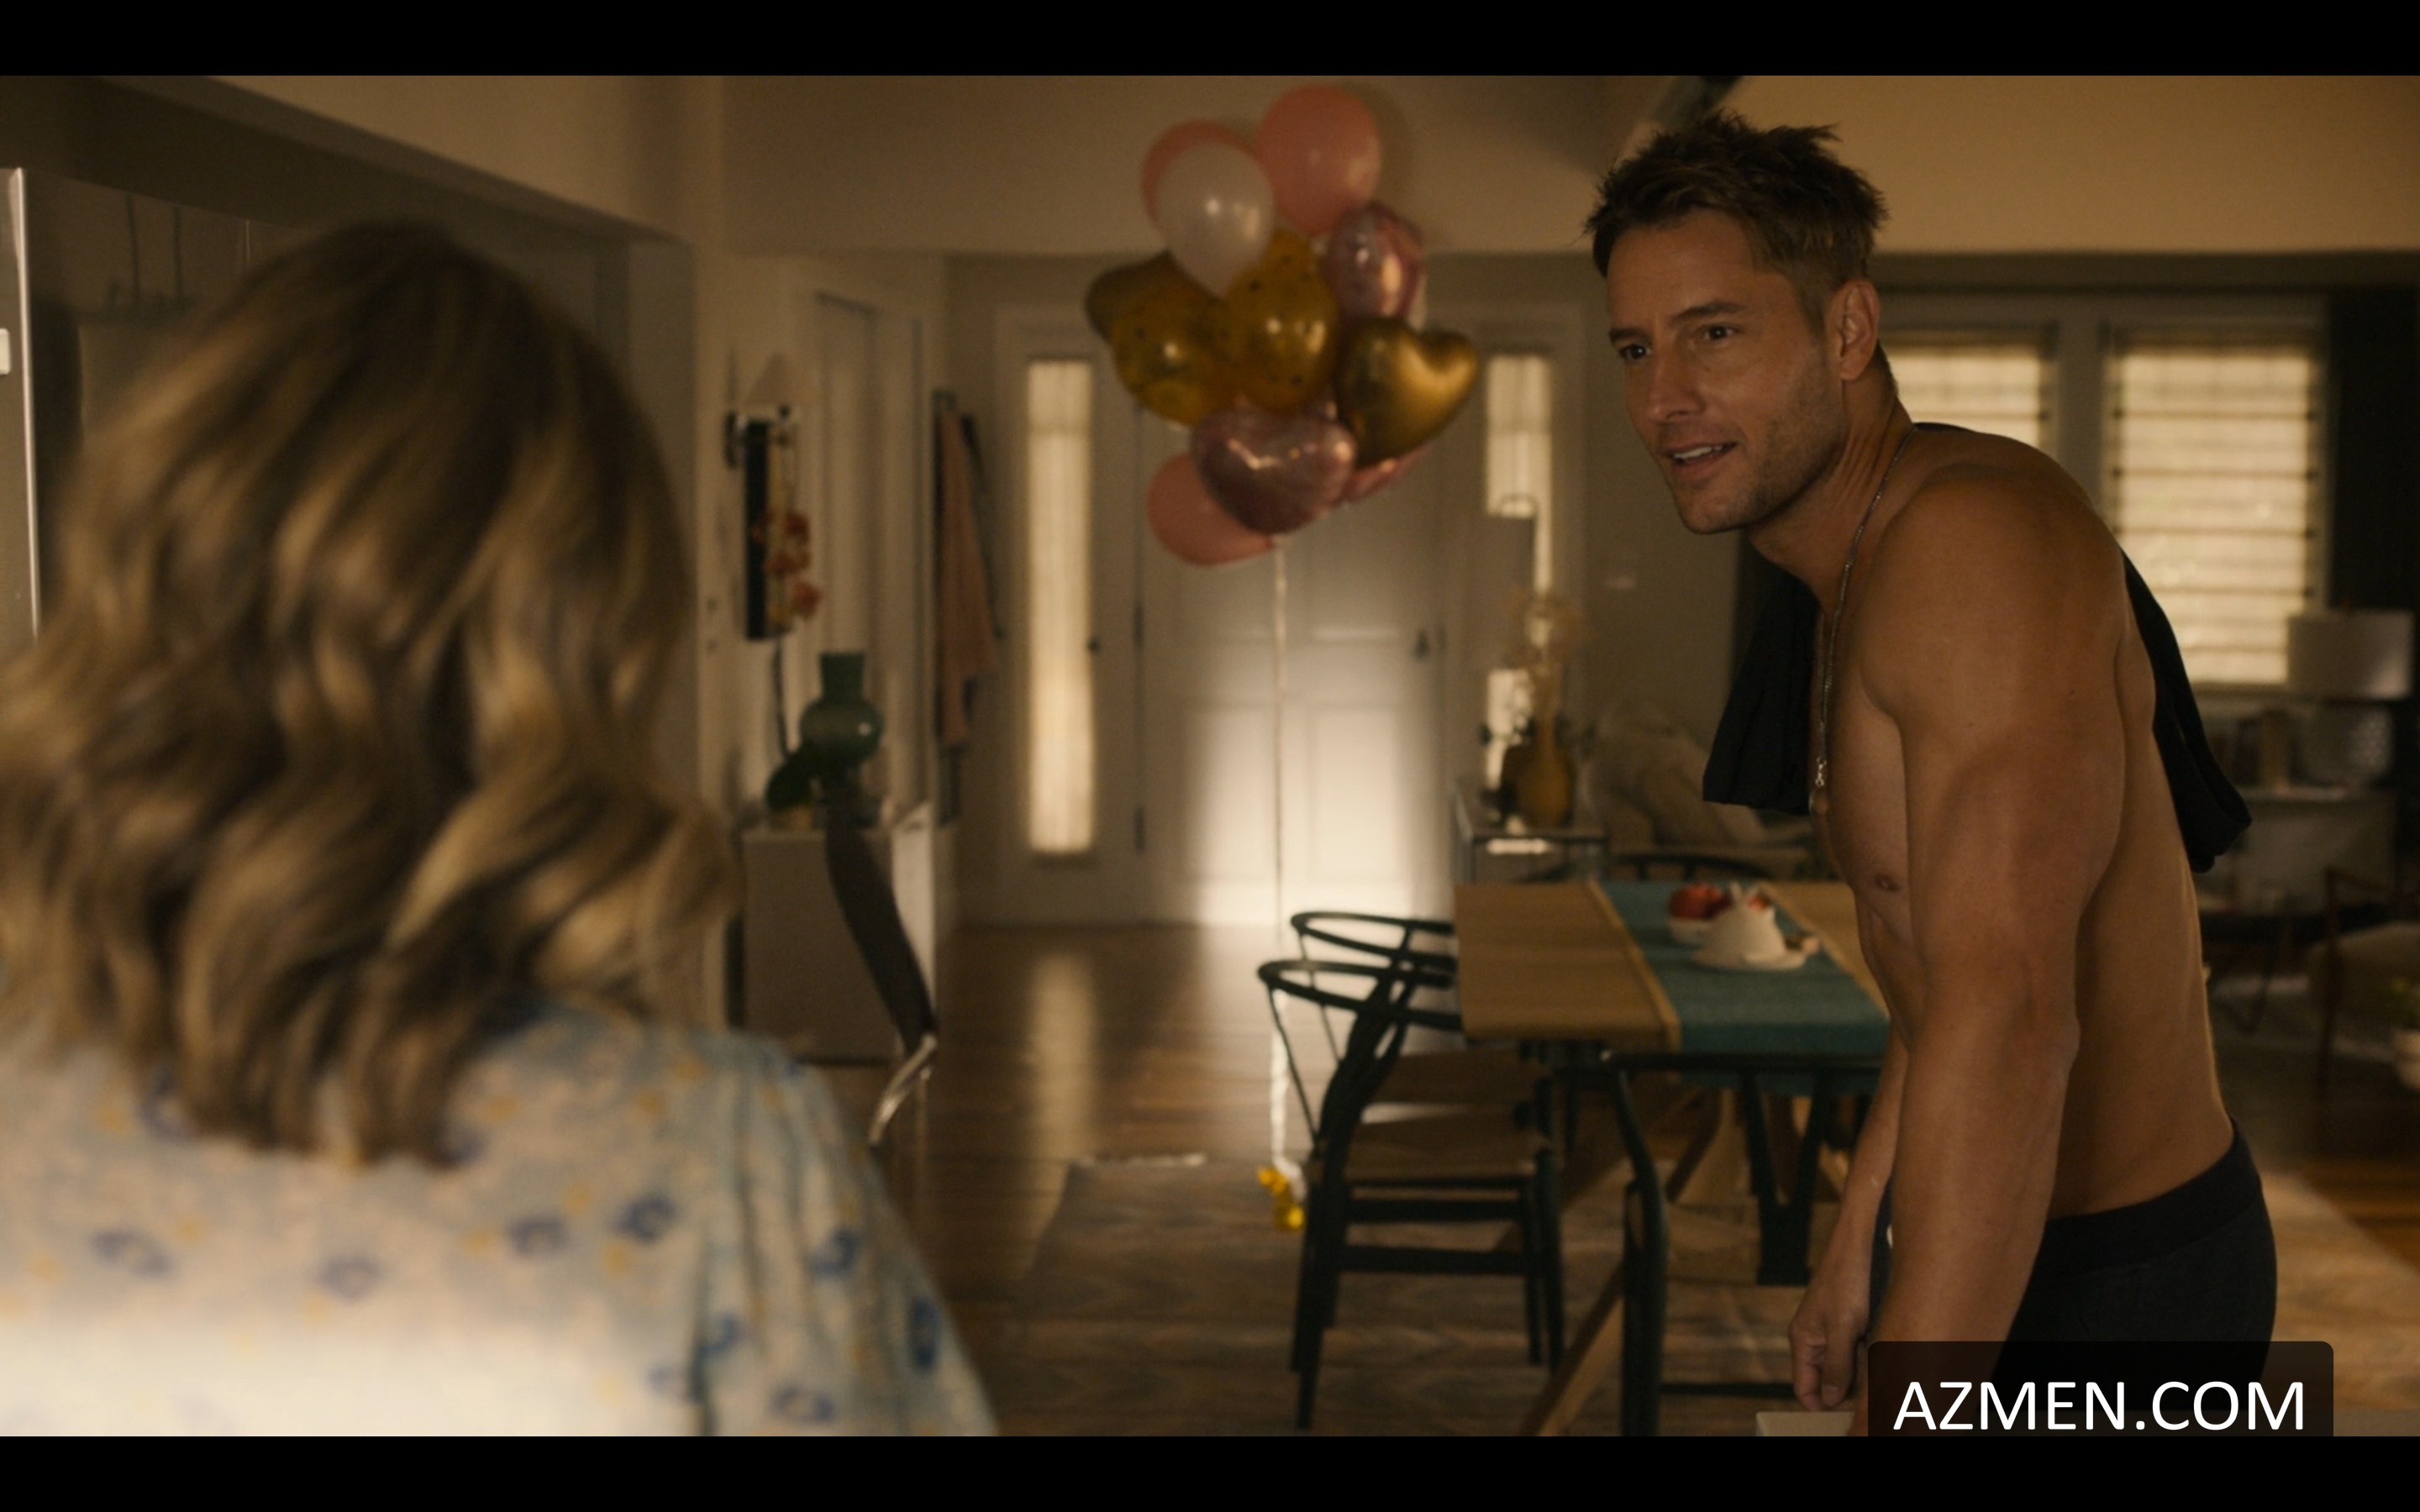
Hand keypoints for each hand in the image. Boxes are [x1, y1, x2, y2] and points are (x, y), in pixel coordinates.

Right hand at [1790, 1232, 1871, 1411]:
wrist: (1861, 1244)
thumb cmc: (1848, 1280)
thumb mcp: (1844, 1328)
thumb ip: (1836, 1365)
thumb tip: (1829, 1398)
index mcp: (1803, 1340)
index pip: (1804, 1388)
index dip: (1822, 1404)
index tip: (1846, 1412)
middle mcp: (1815, 1338)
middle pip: (1829, 1380)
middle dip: (1850, 1382)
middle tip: (1871, 1371)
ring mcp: (1832, 1330)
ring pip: (1848, 1365)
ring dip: (1864, 1364)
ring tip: (1876, 1343)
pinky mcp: (1849, 1322)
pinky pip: (1859, 1349)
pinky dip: (1871, 1349)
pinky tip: (1880, 1335)